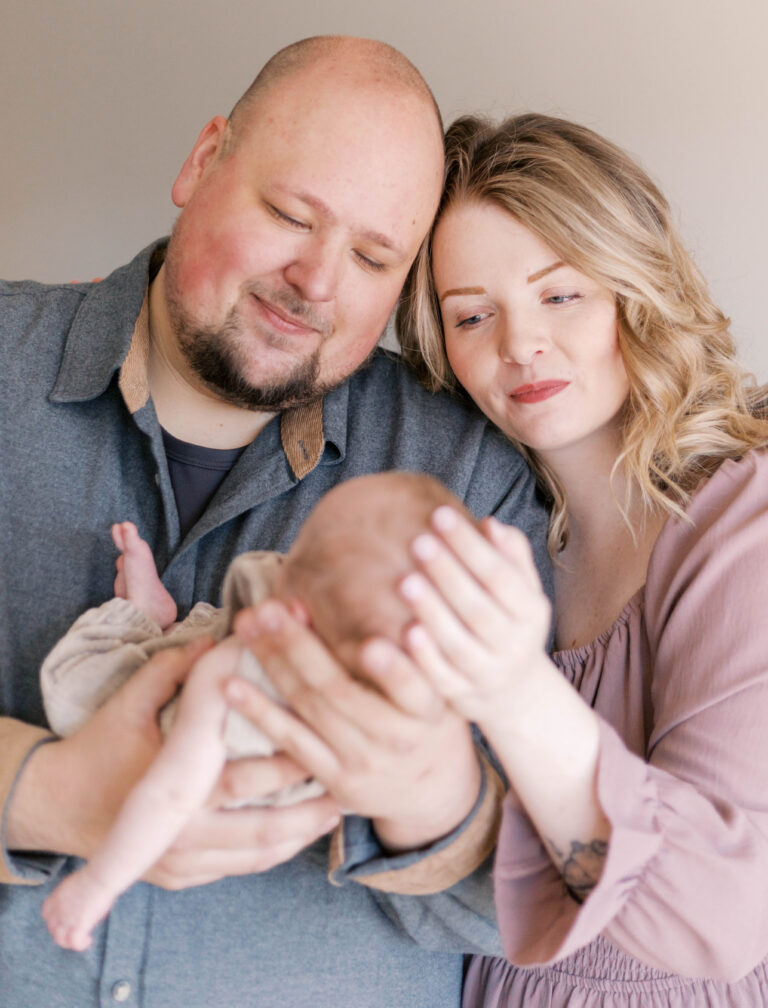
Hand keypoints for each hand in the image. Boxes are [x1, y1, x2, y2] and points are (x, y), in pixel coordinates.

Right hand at [9, 638, 340, 888]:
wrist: (57, 808)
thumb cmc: (95, 749)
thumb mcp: (127, 706)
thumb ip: (171, 672)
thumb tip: (217, 639)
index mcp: (173, 793)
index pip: (242, 780)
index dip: (287, 763)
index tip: (324, 741)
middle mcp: (182, 836)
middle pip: (264, 827)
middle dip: (311, 806)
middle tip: (351, 781)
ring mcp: (184, 863)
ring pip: (260, 854)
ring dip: (304, 832)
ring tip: (342, 805)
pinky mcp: (186, 877)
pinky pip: (243, 867)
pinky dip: (277, 849)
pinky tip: (306, 828)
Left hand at [230, 601, 481, 851]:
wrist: (432, 787)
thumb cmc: (428, 715)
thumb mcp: (440, 682)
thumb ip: (415, 649)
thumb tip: (381, 583)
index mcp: (428, 708)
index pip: (411, 686)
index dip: (393, 669)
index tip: (372, 644)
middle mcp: (396, 737)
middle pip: (339, 687)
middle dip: (298, 643)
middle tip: (268, 607)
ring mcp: (362, 761)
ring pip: (309, 707)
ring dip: (272, 662)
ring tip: (247, 626)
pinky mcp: (335, 779)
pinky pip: (291, 741)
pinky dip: (260, 711)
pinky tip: (232, 685)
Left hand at [398, 507, 551, 733]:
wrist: (515, 692)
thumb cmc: (510, 622)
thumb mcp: (523, 591)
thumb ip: (510, 556)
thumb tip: (490, 524)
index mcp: (531, 612)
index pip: (501, 576)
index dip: (471, 546)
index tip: (440, 514)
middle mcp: (514, 646)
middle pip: (479, 609)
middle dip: (448, 574)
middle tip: (418, 541)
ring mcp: (488, 674)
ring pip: (459, 645)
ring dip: (432, 613)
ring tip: (404, 581)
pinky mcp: (462, 697)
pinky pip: (443, 679)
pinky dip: (425, 658)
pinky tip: (404, 631)